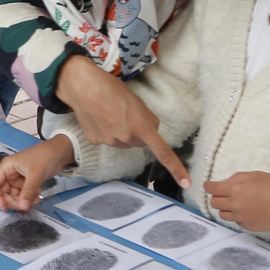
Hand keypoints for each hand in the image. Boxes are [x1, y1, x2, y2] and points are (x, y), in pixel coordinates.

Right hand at [0, 135, 74, 211]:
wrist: (61, 152)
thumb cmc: (45, 157)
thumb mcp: (36, 175)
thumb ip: (28, 191)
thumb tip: (22, 207)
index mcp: (6, 167)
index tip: (5, 207)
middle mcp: (9, 173)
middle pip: (4, 192)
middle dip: (13, 201)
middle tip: (25, 206)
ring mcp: (18, 178)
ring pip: (14, 195)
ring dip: (23, 201)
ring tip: (36, 199)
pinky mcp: (26, 182)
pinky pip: (23, 194)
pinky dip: (29, 198)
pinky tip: (38, 196)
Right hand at [53, 55, 190, 187]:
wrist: (83, 86)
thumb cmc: (112, 88)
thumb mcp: (138, 102)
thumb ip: (148, 120)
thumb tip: (151, 131)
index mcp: (142, 127)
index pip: (162, 151)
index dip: (176, 168)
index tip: (186, 183)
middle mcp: (127, 138)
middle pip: (138, 143)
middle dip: (136, 133)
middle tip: (126, 115)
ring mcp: (110, 142)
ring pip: (123, 143)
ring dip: (121, 133)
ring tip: (110, 114)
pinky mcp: (95, 141)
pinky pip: (107, 140)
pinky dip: (105, 132)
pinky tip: (99, 118)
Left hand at [204, 171, 269, 231]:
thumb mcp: (255, 175)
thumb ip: (236, 179)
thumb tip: (224, 183)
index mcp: (236, 189)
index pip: (212, 189)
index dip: (209, 186)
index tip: (210, 185)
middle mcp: (236, 205)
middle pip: (214, 203)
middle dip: (218, 197)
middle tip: (226, 193)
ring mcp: (242, 218)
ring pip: (223, 214)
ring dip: (227, 208)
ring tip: (239, 202)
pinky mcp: (249, 227)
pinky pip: (236, 221)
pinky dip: (239, 216)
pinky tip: (250, 210)